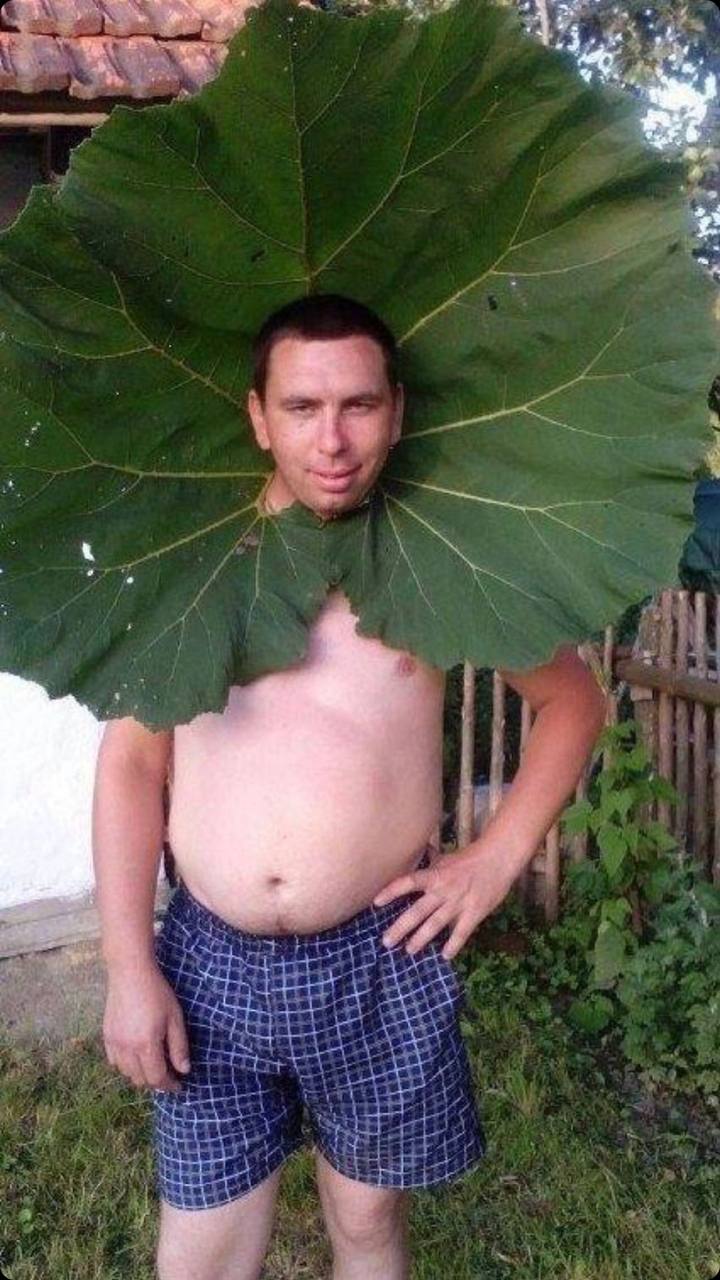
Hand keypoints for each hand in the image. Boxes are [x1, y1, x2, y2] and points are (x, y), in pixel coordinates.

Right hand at [103, 964, 190, 1092]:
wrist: (130, 973)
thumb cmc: (157, 992)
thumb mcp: (175, 1018)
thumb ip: (179, 1047)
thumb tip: (183, 1070)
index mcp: (146, 1045)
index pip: (157, 1078)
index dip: (169, 1085)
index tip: (179, 1085)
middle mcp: (127, 1049)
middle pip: (140, 1080)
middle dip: (156, 1081)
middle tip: (168, 1074)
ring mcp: (114, 1043)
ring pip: (126, 1073)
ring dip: (140, 1074)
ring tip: (153, 1064)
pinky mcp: (106, 1036)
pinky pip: (114, 1061)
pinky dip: (125, 1065)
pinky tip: (135, 1055)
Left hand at [373, 847, 513, 960]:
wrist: (498, 859)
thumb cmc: (471, 858)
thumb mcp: (446, 858)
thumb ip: (430, 863)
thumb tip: (417, 856)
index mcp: (435, 875)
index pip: (408, 882)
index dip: (391, 891)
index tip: (376, 902)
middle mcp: (443, 890)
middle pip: (417, 911)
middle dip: (401, 927)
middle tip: (386, 942)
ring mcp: (458, 903)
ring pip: (436, 924)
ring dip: (421, 939)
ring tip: (409, 951)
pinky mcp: (474, 913)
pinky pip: (462, 932)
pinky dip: (454, 945)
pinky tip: (445, 956)